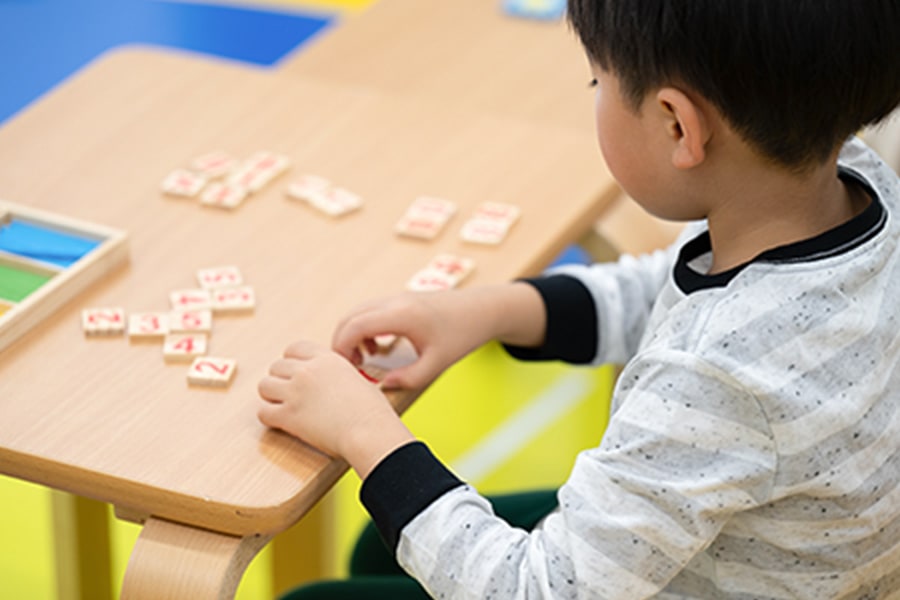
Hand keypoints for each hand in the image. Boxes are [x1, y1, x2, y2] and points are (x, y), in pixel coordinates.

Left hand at [258, 340, 413, 477]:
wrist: (369, 431)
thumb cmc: (372, 411)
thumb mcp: (357, 379)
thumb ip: (336, 375)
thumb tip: (329, 382)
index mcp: (327, 359)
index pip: (294, 348)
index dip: (292, 361)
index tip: (296, 373)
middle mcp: (308, 371)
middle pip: (276, 366)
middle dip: (281, 379)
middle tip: (290, 393)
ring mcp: (296, 392)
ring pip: (264, 385)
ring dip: (271, 395)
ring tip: (282, 406)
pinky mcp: (288, 416)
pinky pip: (263, 412)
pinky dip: (269, 418)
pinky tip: (280, 423)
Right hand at [332, 284, 546, 389]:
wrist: (481, 309)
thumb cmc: (462, 334)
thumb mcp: (438, 363)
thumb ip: (409, 378)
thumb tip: (382, 386)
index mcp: (401, 315)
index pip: (356, 326)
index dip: (342, 347)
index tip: (346, 369)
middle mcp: (394, 301)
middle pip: (350, 317)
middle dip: (342, 342)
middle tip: (351, 368)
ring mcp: (395, 297)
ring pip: (358, 312)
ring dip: (352, 335)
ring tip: (364, 360)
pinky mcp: (399, 300)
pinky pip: (370, 311)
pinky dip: (363, 328)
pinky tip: (377, 348)